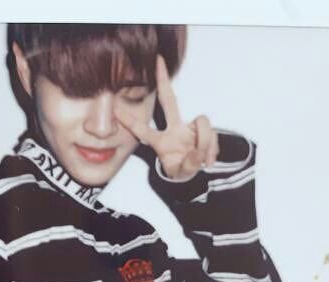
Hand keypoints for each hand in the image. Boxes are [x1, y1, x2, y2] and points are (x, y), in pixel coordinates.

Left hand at [114, 54, 218, 180]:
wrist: (196, 173)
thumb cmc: (181, 170)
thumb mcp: (181, 174)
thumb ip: (189, 165)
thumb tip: (199, 152)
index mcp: (160, 142)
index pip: (142, 130)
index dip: (129, 120)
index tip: (115, 108)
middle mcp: (173, 130)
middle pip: (169, 100)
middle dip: (163, 80)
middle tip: (158, 61)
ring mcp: (189, 128)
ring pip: (202, 123)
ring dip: (206, 142)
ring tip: (204, 162)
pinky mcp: (203, 130)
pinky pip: (212, 134)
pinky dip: (213, 149)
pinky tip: (208, 160)